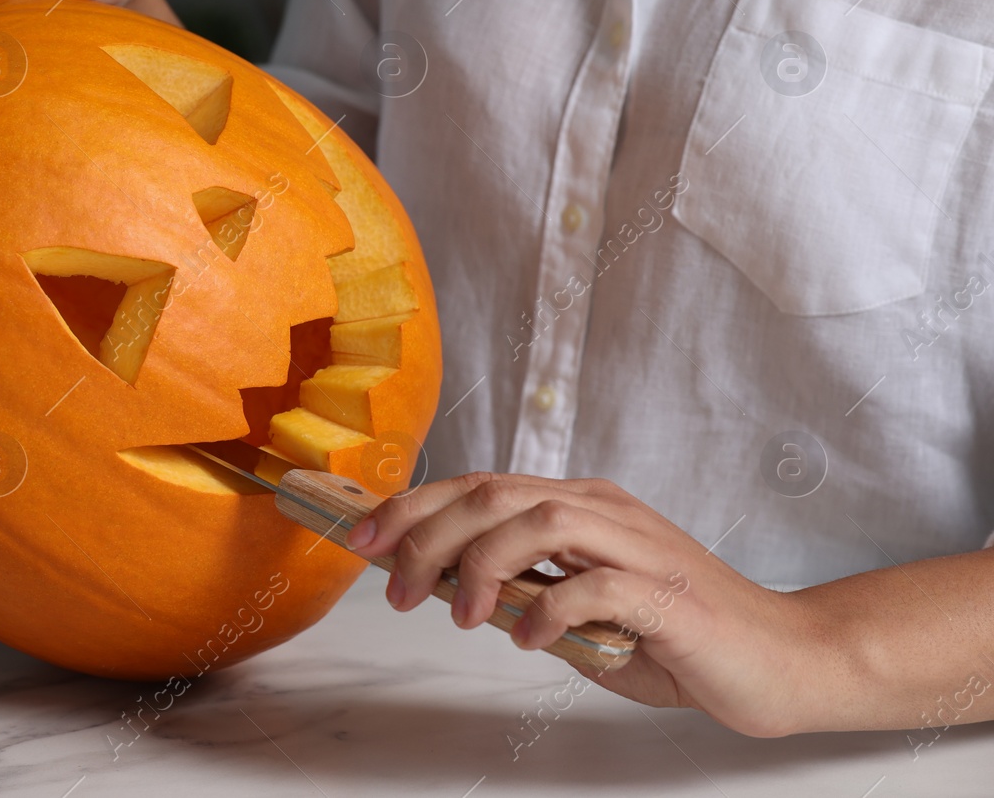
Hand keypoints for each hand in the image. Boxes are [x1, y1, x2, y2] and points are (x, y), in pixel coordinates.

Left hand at [346, 471, 823, 736]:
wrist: (782, 658)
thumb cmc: (679, 637)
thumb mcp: (580, 612)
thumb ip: (523, 592)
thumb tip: (445, 589)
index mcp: (580, 506)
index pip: (479, 486)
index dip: (413, 506)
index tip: (361, 540)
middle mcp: (604, 511)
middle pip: (494, 493)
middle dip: (427, 533)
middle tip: (393, 585)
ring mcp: (638, 546)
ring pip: (537, 519)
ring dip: (481, 565)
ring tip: (458, 614)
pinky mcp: (668, 594)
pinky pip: (595, 584)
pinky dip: (547, 608)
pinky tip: (526, 637)